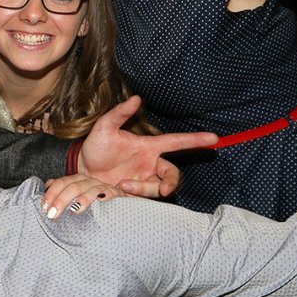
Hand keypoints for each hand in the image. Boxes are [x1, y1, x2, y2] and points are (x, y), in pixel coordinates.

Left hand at [41, 174, 120, 218]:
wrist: (113, 200)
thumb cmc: (90, 200)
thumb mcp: (74, 195)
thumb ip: (61, 190)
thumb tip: (46, 186)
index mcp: (77, 180)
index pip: (61, 183)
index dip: (52, 194)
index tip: (44, 207)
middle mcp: (88, 181)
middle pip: (73, 187)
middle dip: (62, 200)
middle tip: (53, 214)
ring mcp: (102, 187)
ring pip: (91, 190)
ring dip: (83, 199)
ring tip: (74, 210)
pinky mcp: (116, 194)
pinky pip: (112, 193)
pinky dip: (107, 195)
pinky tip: (101, 201)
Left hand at [76, 95, 218, 197]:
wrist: (81, 170)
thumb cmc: (95, 147)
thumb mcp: (104, 127)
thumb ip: (120, 113)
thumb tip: (136, 98)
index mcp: (149, 147)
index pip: (176, 142)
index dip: (195, 140)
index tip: (214, 138)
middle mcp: (151, 164)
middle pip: (173, 173)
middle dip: (172, 182)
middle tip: (166, 190)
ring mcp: (145, 179)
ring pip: (159, 188)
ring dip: (144, 188)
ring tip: (122, 184)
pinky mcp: (136, 193)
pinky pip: (145, 197)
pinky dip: (135, 194)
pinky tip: (118, 189)